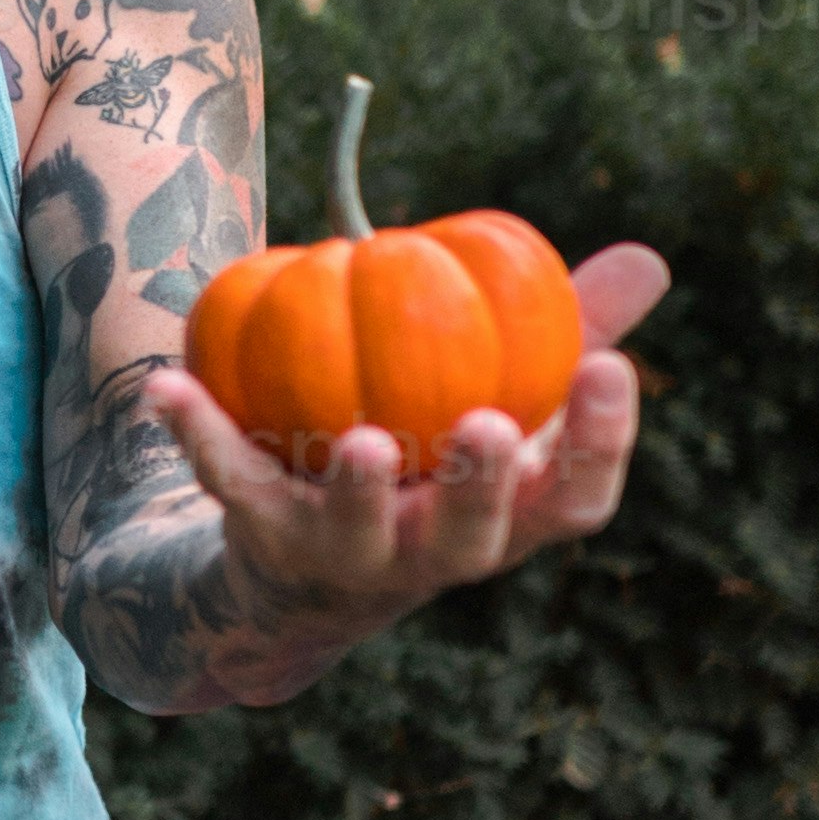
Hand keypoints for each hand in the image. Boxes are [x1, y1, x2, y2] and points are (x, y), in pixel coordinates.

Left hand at [135, 244, 671, 654]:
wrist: (309, 559)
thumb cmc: (438, 450)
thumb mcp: (509, 393)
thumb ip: (571, 329)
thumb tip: (647, 260)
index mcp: (513, 518)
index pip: (577, 498)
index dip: (601, 443)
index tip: (609, 369)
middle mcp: (439, 551)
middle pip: (472, 533)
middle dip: (482, 485)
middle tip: (487, 426)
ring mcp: (350, 553)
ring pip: (354, 531)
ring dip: (356, 487)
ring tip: (361, 438)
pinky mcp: (266, 537)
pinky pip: (232, 479)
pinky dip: (198, 430)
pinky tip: (171, 380)